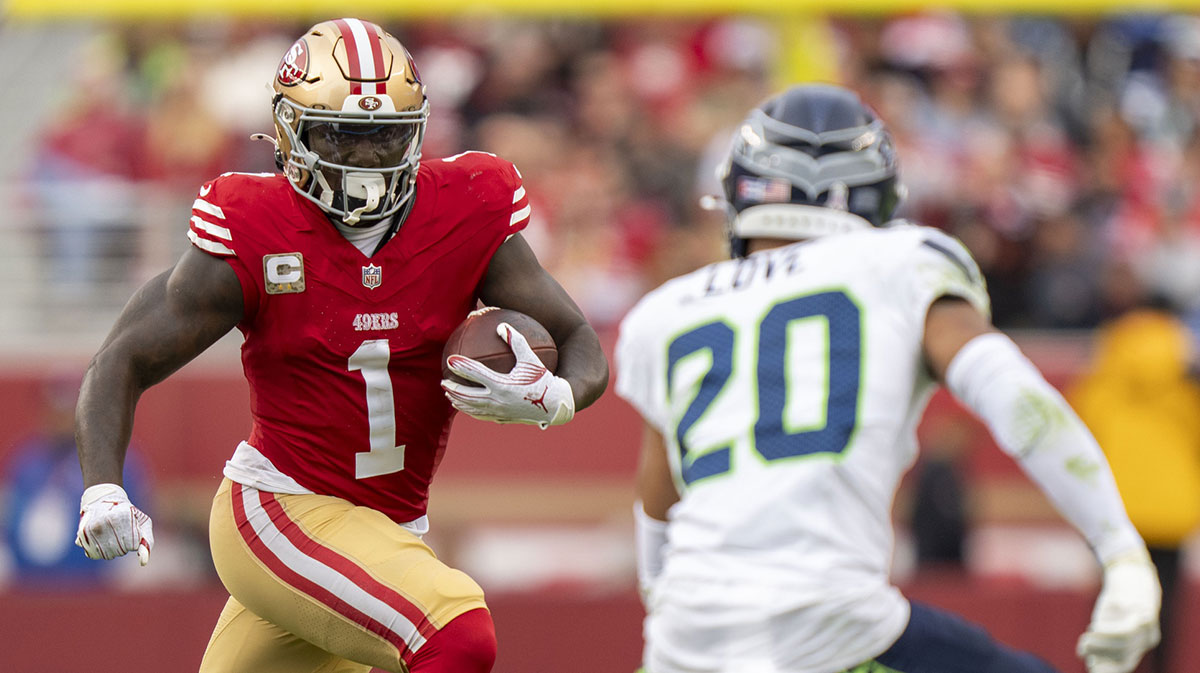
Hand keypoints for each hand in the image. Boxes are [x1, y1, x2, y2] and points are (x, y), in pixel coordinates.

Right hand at [76, 483, 153, 565]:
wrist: (103, 499)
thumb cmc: (128, 512)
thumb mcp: (143, 522)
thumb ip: (147, 542)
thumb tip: (143, 563)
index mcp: (121, 517)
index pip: (132, 546)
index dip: (134, 540)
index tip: (131, 528)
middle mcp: (104, 523)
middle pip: (119, 552)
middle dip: (123, 545)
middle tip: (120, 530)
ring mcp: (91, 530)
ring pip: (106, 555)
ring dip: (112, 549)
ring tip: (112, 534)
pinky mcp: (81, 535)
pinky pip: (93, 554)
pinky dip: (99, 551)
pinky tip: (102, 539)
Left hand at [442, 322, 573, 429]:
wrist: (555, 404)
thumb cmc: (544, 378)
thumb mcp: (531, 358)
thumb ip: (516, 340)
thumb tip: (501, 325)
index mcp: (503, 384)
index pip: (476, 374)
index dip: (461, 366)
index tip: (450, 360)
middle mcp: (498, 400)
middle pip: (468, 395)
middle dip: (453, 389)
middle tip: (443, 381)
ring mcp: (499, 412)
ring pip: (472, 408)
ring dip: (458, 402)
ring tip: (449, 395)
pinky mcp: (502, 419)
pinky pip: (481, 415)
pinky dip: (470, 410)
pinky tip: (466, 406)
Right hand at [1077, 549, 1160, 672]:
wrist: (1130, 573)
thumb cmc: (1115, 602)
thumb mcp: (1106, 623)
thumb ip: (1101, 641)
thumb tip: (1084, 656)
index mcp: (1138, 645)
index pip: (1124, 664)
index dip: (1107, 668)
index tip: (1089, 665)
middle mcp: (1146, 638)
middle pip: (1123, 655)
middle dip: (1100, 653)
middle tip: (1082, 647)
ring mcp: (1146, 624)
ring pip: (1125, 641)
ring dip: (1102, 641)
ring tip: (1086, 638)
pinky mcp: (1143, 609)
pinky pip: (1126, 625)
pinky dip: (1108, 628)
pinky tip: (1095, 624)